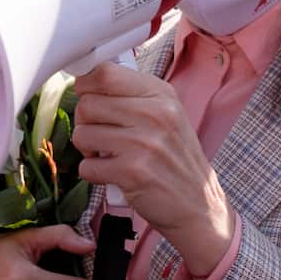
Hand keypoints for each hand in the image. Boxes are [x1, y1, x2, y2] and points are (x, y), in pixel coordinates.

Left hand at [72, 62, 235, 276]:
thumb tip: (87, 81)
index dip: (85, 84)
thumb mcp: (166, 116)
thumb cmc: (175, 159)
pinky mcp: (132, 172)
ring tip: (107, 155)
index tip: (86, 95)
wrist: (199, 206)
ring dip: (87, 150)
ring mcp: (143, 143)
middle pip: (87, 104)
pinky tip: (112, 175)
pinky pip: (86, 166)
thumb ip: (133, 96)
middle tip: (99, 134)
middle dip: (85, 122)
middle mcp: (155, 114)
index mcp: (161, 95)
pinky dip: (93, 173)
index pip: (105, 73)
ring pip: (82, 134)